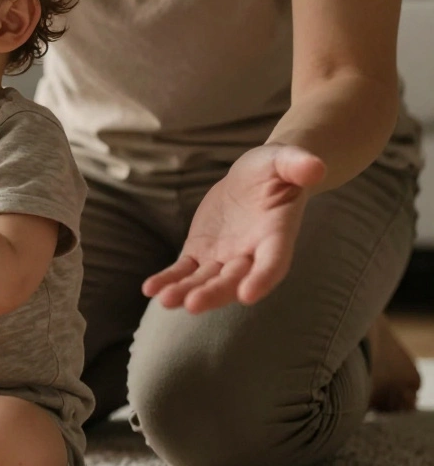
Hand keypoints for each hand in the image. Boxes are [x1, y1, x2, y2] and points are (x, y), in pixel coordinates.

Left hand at [143, 144, 326, 312]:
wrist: (256, 178)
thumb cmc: (277, 169)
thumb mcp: (285, 160)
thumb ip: (298, 165)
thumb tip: (315, 167)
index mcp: (277, 236)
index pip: (273, 263)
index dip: (262, 279)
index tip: (248, 296)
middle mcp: (251, 255)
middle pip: (233, 280)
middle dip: (214, 293)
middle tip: (193, 305)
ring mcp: (224, 257)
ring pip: (205, 280)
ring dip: (186, 291)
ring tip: (164, 300)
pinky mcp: (200, 253)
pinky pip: (184, 270)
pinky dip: (169, 279)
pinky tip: (149, 289)